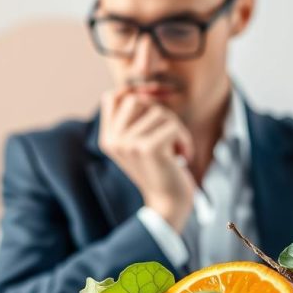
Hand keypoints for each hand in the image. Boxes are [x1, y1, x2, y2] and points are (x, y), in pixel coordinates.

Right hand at [98, 88, 195, 231]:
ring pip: (159, 112)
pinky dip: (184, 140)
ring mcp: (128, 144)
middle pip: (136, 99)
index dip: (131, 94)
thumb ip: (135, 117)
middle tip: (166, 135)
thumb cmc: (160, 169)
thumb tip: (140, 88)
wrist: (168, 203)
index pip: (112, 97)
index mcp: (107, 138)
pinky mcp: (147, 148)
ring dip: (175, 129)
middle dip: (158, 113)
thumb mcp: (139, 142)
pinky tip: (182, 156)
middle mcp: (113, 140)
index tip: (149, 108)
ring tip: (174, 150)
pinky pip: (173, 126)